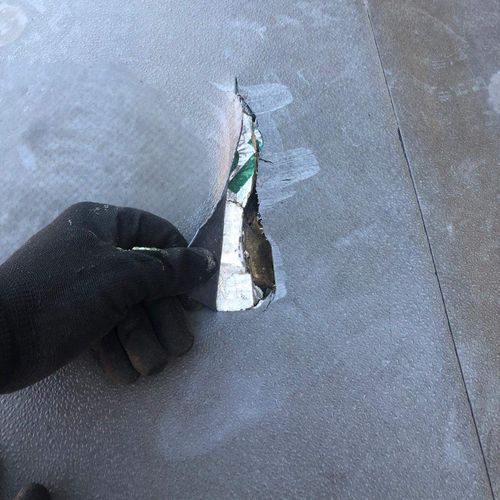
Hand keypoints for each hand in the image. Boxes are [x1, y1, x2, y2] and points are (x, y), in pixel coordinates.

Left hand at [0, 202, 215, 391]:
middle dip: (162, 318)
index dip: (179, 258)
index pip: (156, 231)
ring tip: (145, 366)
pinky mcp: (80, 321)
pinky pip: (112, 331)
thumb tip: (208, 261)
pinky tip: (121, 371)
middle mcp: (97, 253)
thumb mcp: (120, 276)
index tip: (191, 290)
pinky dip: (118, 353)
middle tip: (178, 344)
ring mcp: (88, 289)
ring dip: (142, 342)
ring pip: (133, 311)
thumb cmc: (60, 297)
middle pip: (150, 279)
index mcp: (101, 226)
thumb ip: (168, 269)